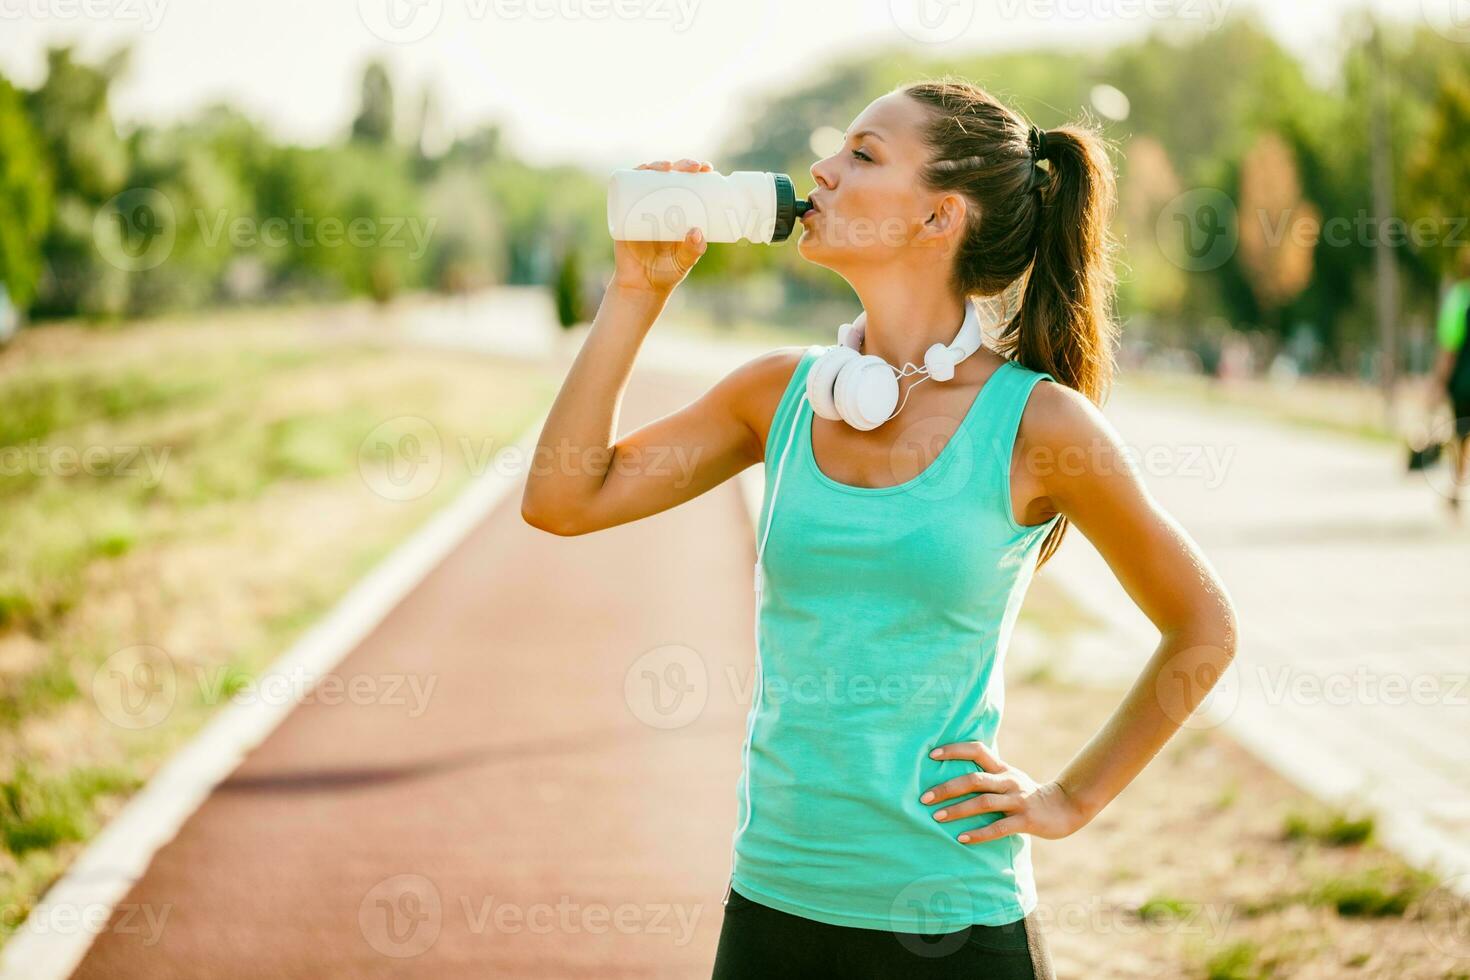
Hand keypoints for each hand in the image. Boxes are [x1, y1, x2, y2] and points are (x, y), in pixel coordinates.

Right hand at [611, 158, 710, 295]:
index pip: (690, 185)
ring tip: (666, 167)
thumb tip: (697, 232)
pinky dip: (631, 176)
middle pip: (671, 176)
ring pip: (648, 178)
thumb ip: (692, 251)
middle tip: (692, 167)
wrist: (640, 285)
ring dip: (656, 165)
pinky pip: (626, 190)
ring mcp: (641, 207)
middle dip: (682, 165)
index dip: (697, 172)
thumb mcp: (683, 262)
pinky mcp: (625, 213)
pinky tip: (640, 169)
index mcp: (680, 212)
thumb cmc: (666, 272)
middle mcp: (661, 205)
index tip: (707, 168)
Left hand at [920, 739, 1089, 844]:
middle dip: (947, 788)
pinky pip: (999, 827)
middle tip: (924, 797)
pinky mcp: (1026, 820)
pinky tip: (962, 838)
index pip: (976, 750)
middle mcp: (1008, 781)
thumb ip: (987, 776)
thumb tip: (952, 777)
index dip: (954, 749)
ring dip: (958, 810)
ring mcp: (1017, 800)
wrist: (1065, 808)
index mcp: (1002, 769)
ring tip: (937, 817)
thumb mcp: (1009, 779)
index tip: (931, 754)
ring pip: (984, 802)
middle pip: (974, 779)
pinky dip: (980, 833)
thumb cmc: (1028, 794)